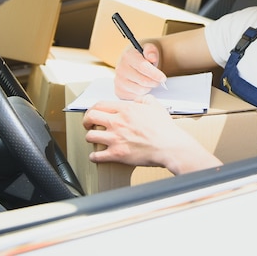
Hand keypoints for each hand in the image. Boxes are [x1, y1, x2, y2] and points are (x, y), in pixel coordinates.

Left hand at [83, 95, 221, 174]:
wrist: (169, 146)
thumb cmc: (164, 127)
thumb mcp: (155, 105)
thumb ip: (144, 99)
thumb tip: (137, 100)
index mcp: (125, 109)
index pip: (100, 104)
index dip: (93, 108)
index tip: (93, 113)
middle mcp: (117, 122)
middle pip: (90, 117)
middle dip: (86, 121)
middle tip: (88, 125)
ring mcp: (115, 139)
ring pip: (90, 136)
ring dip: (90, 138)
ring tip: (94, 139)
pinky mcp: (117, 154)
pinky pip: (97, 156)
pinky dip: (94, 157)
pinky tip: (96, 156)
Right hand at [114, 43, 167, 99]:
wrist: (132, 63)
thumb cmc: (143, 57)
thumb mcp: (149, 49)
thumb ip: (151, 51)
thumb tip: (152, 58)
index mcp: (128, 56)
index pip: (142, 67)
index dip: (155, 74)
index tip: (163, 78)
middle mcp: (121, 69)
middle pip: (143, 81)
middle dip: (154, 82)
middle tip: (158, 80)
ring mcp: (118, 81)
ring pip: (140, 90)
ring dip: (148, 88)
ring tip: (149, 82)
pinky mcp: (119, 91)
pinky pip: (135, 97)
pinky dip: (142, 93)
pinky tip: (142, 86)